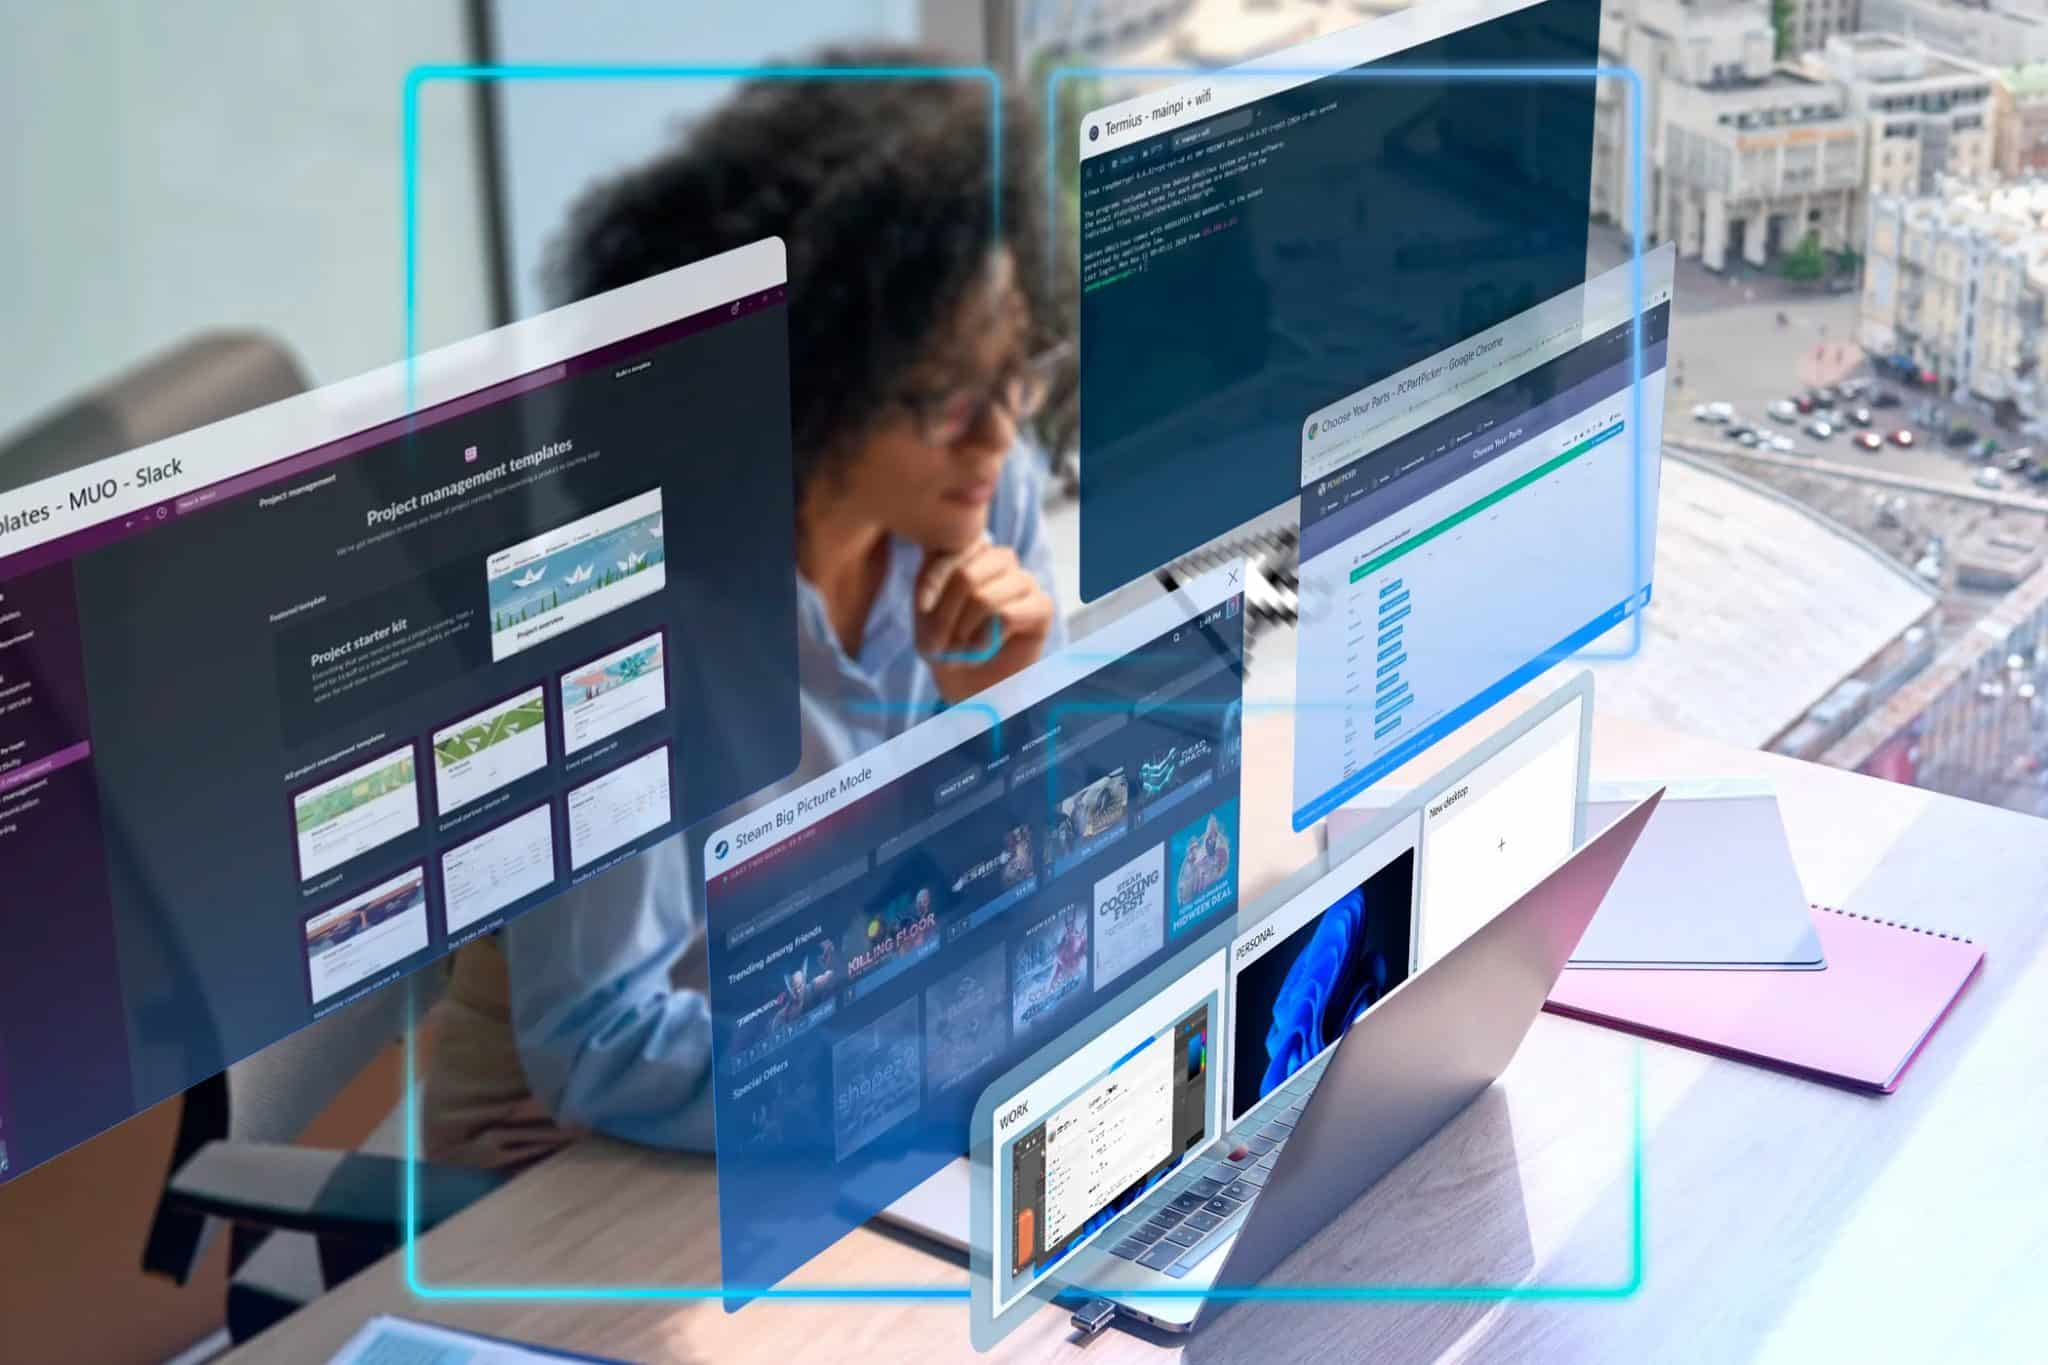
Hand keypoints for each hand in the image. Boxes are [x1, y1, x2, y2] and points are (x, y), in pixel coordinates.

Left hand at [916, 536, 1055, 703]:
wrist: (968, 683)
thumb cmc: (945, 643)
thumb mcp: (924, 610)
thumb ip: (930, 579)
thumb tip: (942, 558)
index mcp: (972, 549)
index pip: (951, 548)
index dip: (933, 582)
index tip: (923, 610)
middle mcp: (1000, 559)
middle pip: (966, 576)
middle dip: (946, 617)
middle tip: (942, 643)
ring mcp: (1024, 580)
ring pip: (984, 599)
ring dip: (964, 633)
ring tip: (962, 649)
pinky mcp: (1042, 606)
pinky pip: (1007, 616)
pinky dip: (985, 640)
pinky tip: (983, 650)